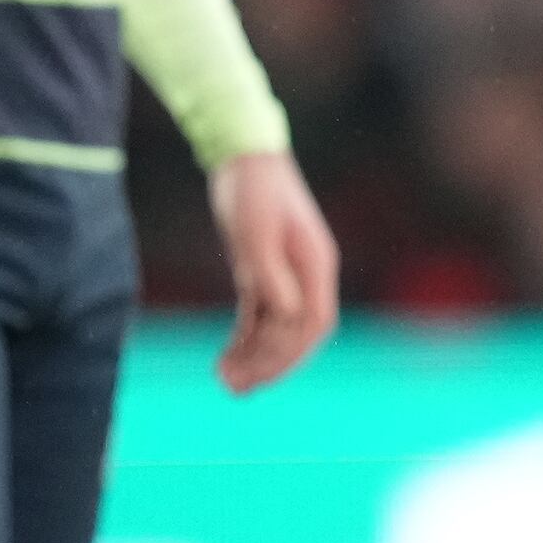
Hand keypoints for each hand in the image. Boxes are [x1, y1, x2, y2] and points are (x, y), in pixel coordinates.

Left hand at [206, 147, 341, 393]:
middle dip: (270, 363)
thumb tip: (286, 315)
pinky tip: (226, 357)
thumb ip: (271, 273)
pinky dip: (245, 338)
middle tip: (236, 387)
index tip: (258, 373)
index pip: (313, 322)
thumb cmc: (252, 188)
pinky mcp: (264, 271)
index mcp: (315, 265)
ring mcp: (287, 274)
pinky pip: (259, 314)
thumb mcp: (256, 230)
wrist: (243, 155)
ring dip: (255, 356)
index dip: (290, 352)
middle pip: (298, 332)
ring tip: (226, 381)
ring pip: (278, 328)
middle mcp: (307, 275)